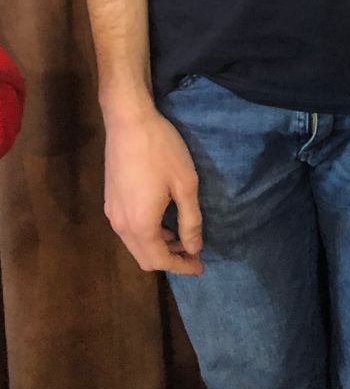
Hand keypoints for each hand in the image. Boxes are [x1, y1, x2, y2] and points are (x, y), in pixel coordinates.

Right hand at [103, 106, 203, 274]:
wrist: (128, 122)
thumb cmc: (161, 151)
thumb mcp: (185, 184)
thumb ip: (190, 220)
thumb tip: (194, 248)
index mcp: (140, 225)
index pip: (160, 260)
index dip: (182, 267)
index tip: (201, 267)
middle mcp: (121, 225)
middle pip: (144, 258)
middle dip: (170, 260)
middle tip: (193, 253)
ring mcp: (112, 213)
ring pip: (135, 245)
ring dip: (158, 246)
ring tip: (181, 237)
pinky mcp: (110, 200)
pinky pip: (128, 230)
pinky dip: (146, 234)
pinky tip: (162, 220)